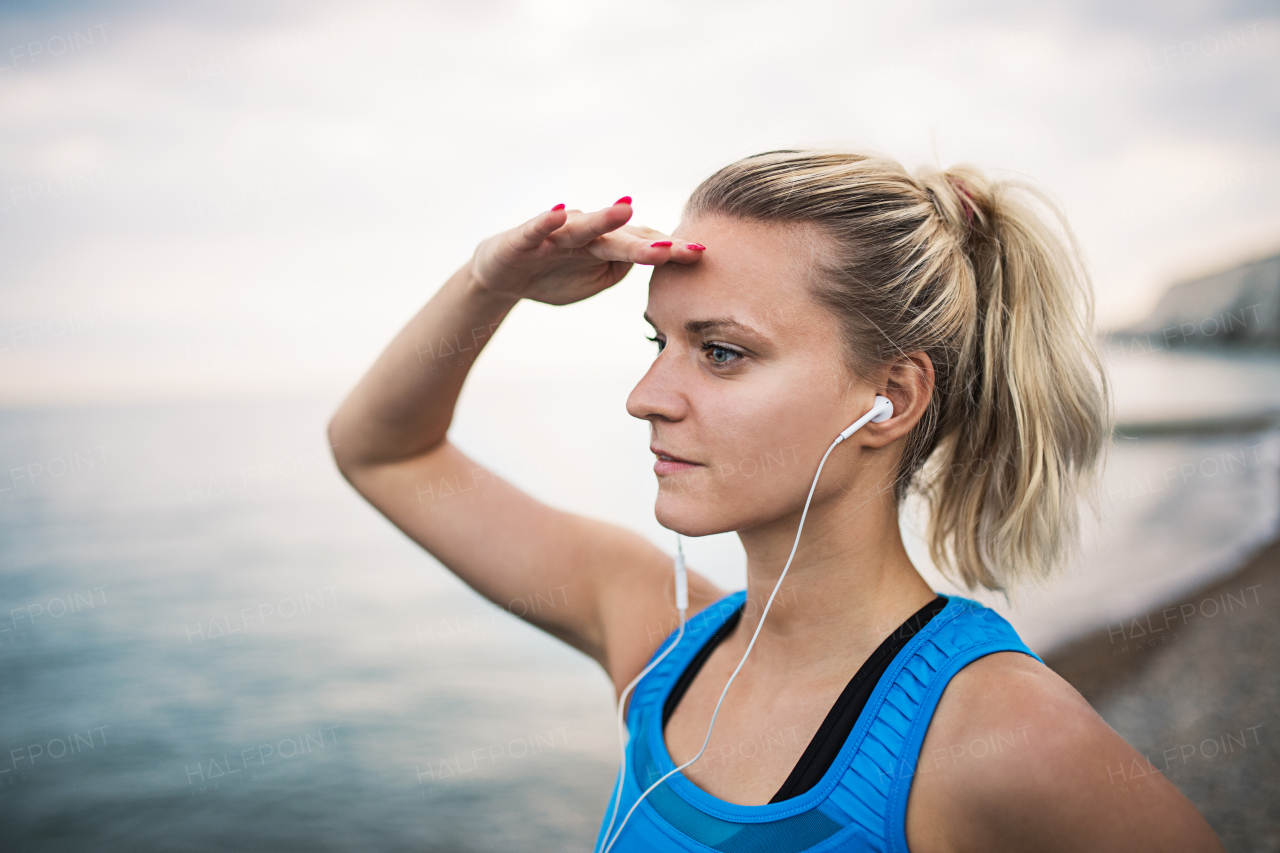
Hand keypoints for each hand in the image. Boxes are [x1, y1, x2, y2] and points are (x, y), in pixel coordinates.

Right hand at [469, 198, 705, 304]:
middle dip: (650, 244)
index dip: (669, 251)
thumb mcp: (596, 280)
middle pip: (622, 238)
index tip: (701, 255)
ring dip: (604, 218)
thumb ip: (623, 267)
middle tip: (680, 248)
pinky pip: (537, 229)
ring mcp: (555, 234)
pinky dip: (546, 220)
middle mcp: (585, 234)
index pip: (642, 247)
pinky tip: (559, 212)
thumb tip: (652, 254)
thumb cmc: (554, 276)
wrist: (502, 276)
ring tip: (626, 208)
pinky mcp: (524, 239)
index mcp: (606, 247)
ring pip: (584, 227)